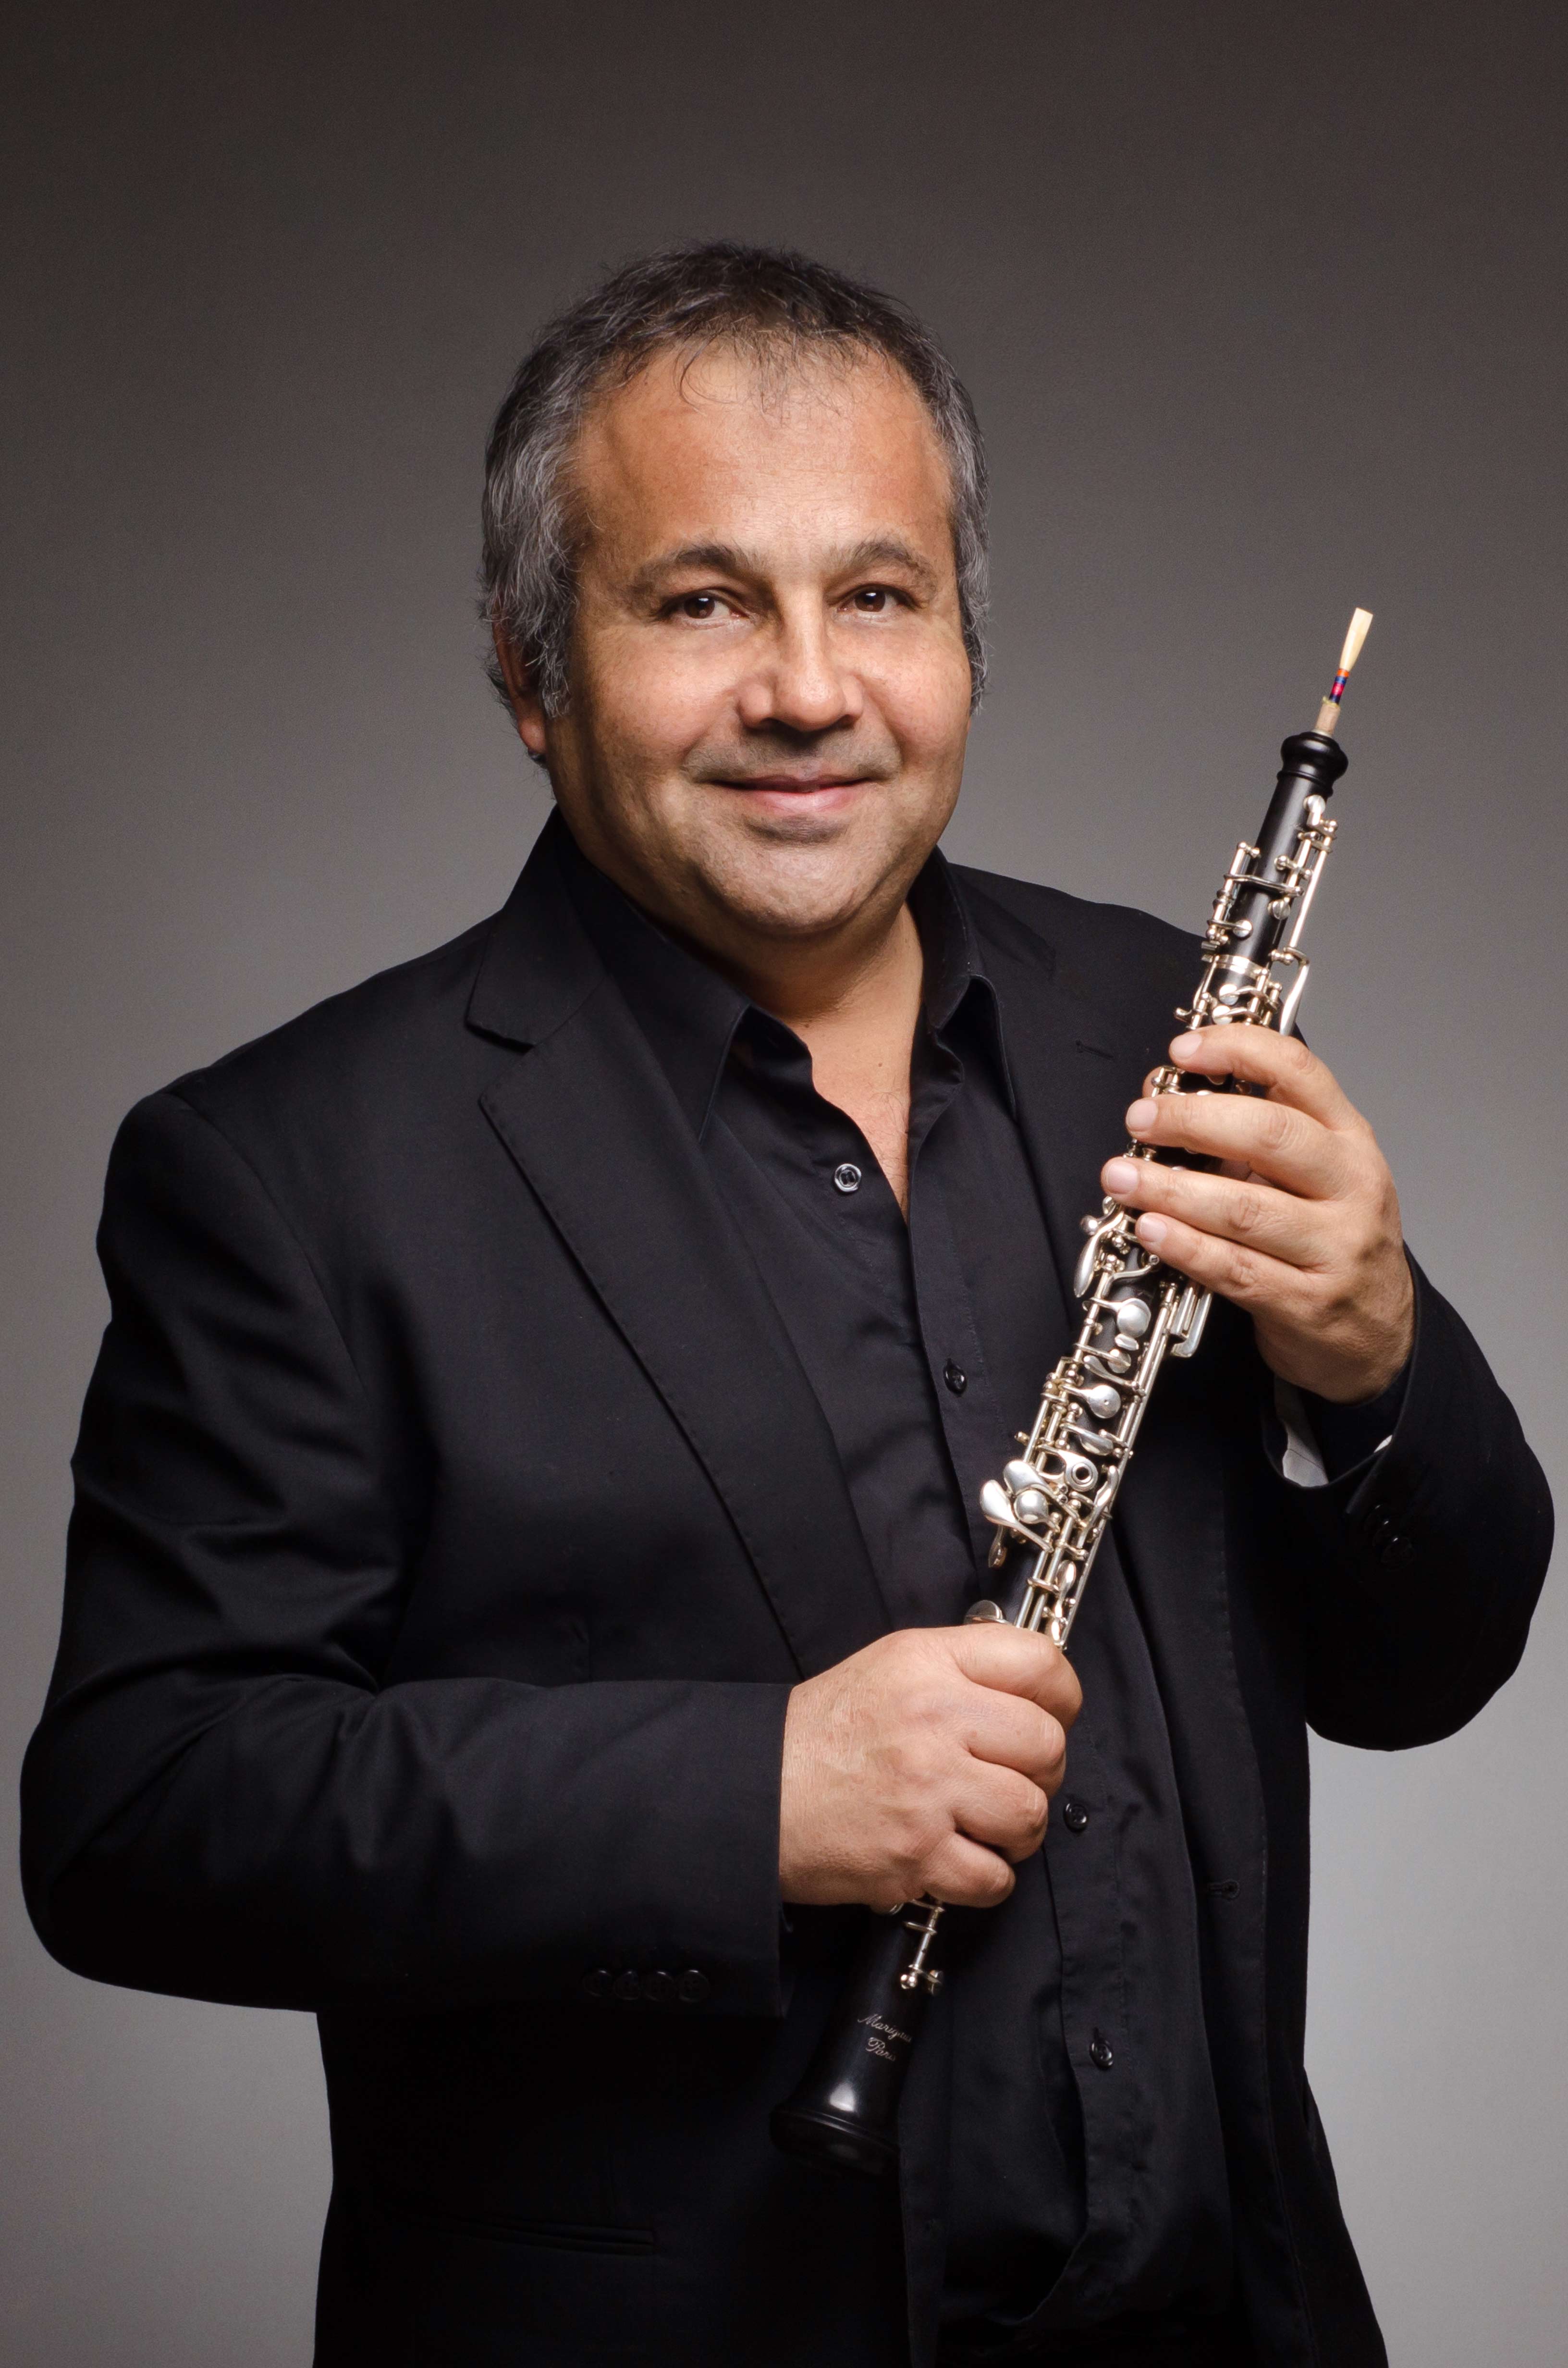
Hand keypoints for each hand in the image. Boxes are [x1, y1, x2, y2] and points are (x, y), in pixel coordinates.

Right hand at [778, 1625, 1080, 1910]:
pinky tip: (960, 1860)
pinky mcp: (916, 1853)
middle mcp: (934, 1718)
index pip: (1039, 1665)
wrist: (753, 1795)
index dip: (1062, 1696)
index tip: (1052, 1716)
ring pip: (1030, 1813)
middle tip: (1010, 1780)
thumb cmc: (822, 1734)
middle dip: (1041, 1771)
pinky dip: (987, 1878)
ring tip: (987, 1825)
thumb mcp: (889, 1668)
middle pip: (1046, 1744)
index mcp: (928, 1663)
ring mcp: (927, 1789)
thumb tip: (1033, 1693)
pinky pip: (995, 1877)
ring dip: (1018, 1829)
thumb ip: (960, 1669)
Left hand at [1100, 1024, 1413, 1403]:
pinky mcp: (1307, 1302)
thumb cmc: (1333, 1241)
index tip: (1183, 1051)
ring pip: (1245, 1208)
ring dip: (1171, 1189)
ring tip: (1123, 1177)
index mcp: (1351, 1140)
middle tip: (1141, 1119)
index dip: (1238, 1050)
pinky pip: (1234, 1269)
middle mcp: (1351, 1187)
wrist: (1377, 1335)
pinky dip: (1185, 1247)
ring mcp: (1334, 1248)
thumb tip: (1179, 1103)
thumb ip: (1266, 1138)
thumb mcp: (1322, 1175)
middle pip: (1270, 1135)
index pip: (1299, 1073)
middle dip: (1192, 1121)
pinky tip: (1150, 1229)